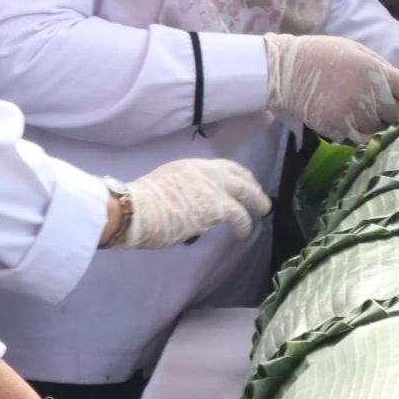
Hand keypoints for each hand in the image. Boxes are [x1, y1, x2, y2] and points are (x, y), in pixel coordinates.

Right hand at [117, 158, 271, 248]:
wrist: (137, 209)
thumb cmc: (141, 204)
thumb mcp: (165, 185)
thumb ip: (183, 190)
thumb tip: (190, 204)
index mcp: (191, 166)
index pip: (223, 166)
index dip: (237, 175)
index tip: (244, 182)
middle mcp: (206, 171)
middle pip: (240, 176)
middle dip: (252, 186)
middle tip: (259, 197)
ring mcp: (214, 188)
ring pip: (246, 192)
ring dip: (257, 202)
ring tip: (262, 211)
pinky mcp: (218, 207)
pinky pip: (240, 215)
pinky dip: (244, 224)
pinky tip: (242, 233)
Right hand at [263, 32, 398, 141]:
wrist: (287, 70)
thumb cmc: (326, 55)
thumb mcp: (360, 51)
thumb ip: (385, 70)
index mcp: (377, 72)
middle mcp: (369, 95)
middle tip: (390, 107)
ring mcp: (353, 115)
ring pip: (383, 130)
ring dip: (381, 124)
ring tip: (367, 112)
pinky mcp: (339, 129)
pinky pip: (363, 139)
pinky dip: (364, 134)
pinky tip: (356, 122)